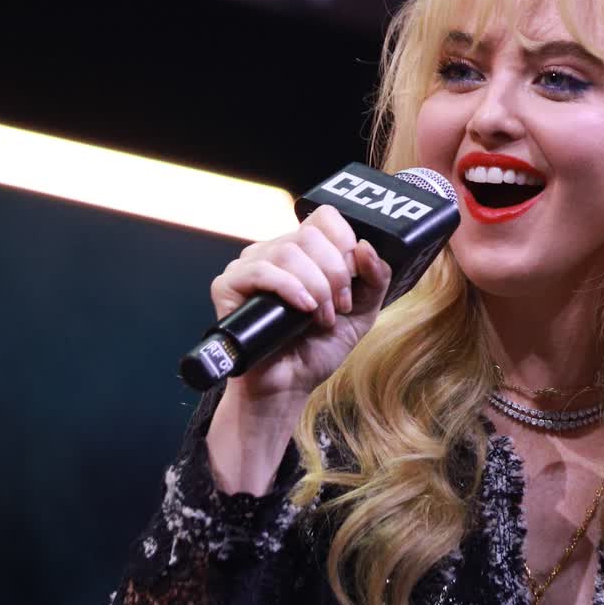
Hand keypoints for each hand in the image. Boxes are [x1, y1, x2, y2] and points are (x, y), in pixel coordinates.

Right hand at [209, 204, 393, 405]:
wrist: (288, 386)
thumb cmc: (317, 349)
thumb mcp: (361, 313)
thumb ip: (375, 279)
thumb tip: (367, 247)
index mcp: (305, 252)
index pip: (325, 218)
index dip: (345, 243)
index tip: (353, 279)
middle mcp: (275, 252)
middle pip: (310, 235)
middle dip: (335, 274)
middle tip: (337, 307)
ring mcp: (250, 266)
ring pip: (288, 251)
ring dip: (315, 287)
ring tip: (320, 317)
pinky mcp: (228, 285)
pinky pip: (260, 270)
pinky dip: (289, 288)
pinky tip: (303, 308)